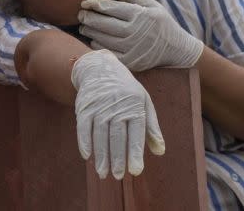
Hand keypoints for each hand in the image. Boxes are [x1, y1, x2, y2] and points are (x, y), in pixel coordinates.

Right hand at [71, 50, 164, 179]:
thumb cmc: (126, 90)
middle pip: (116, 136)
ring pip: (99, 134)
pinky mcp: (84, 107)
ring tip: (103, 172)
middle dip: (117, 158)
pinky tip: (87, 156)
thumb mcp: (144, 102)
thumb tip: (160, 151)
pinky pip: (83, 127)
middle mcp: (116, 106)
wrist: (100, 68)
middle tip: (117, 176)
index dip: (135, 152)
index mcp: (135, 106)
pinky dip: (84, 142)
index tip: (136, 170)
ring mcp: (99, 106)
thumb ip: (151, 127)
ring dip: (100, 155)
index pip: (136, 133)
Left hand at [78, 0, 203, 70]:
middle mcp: (135, 32)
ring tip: (83, 26)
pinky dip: (97, 46)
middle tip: (80, 15)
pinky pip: (107, 53)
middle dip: (88, 18)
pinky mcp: (130, 61)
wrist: (177, 49)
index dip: (95, 4)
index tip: (84, 2)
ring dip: (90, 32)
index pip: (110, 8)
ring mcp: (132, 48)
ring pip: (102, 39)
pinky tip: (93, 40)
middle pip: (103, 24)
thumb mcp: (152, 5)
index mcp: (139, 15)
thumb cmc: (163, 23)